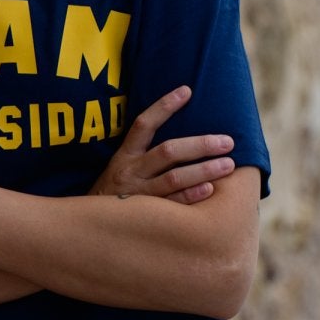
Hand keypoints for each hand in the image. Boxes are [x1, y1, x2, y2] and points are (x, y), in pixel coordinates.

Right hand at [89, 86, 234, 204]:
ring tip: (228, 164)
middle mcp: (130, 172)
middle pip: (167, 152)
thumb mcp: (121, 168)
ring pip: (173, 178)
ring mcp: (137, 195)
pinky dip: (191, 196)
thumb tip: (181, 138)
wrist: (90, 228)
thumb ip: (145, 155)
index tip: (186, 91)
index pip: (144, 125)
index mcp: (125, 156)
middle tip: (228, 141)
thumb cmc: (115, 194)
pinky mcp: (144, 217)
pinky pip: (172, 205)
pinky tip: (209, 190)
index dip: (163, 106)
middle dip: (200, 145)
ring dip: (203, 170)